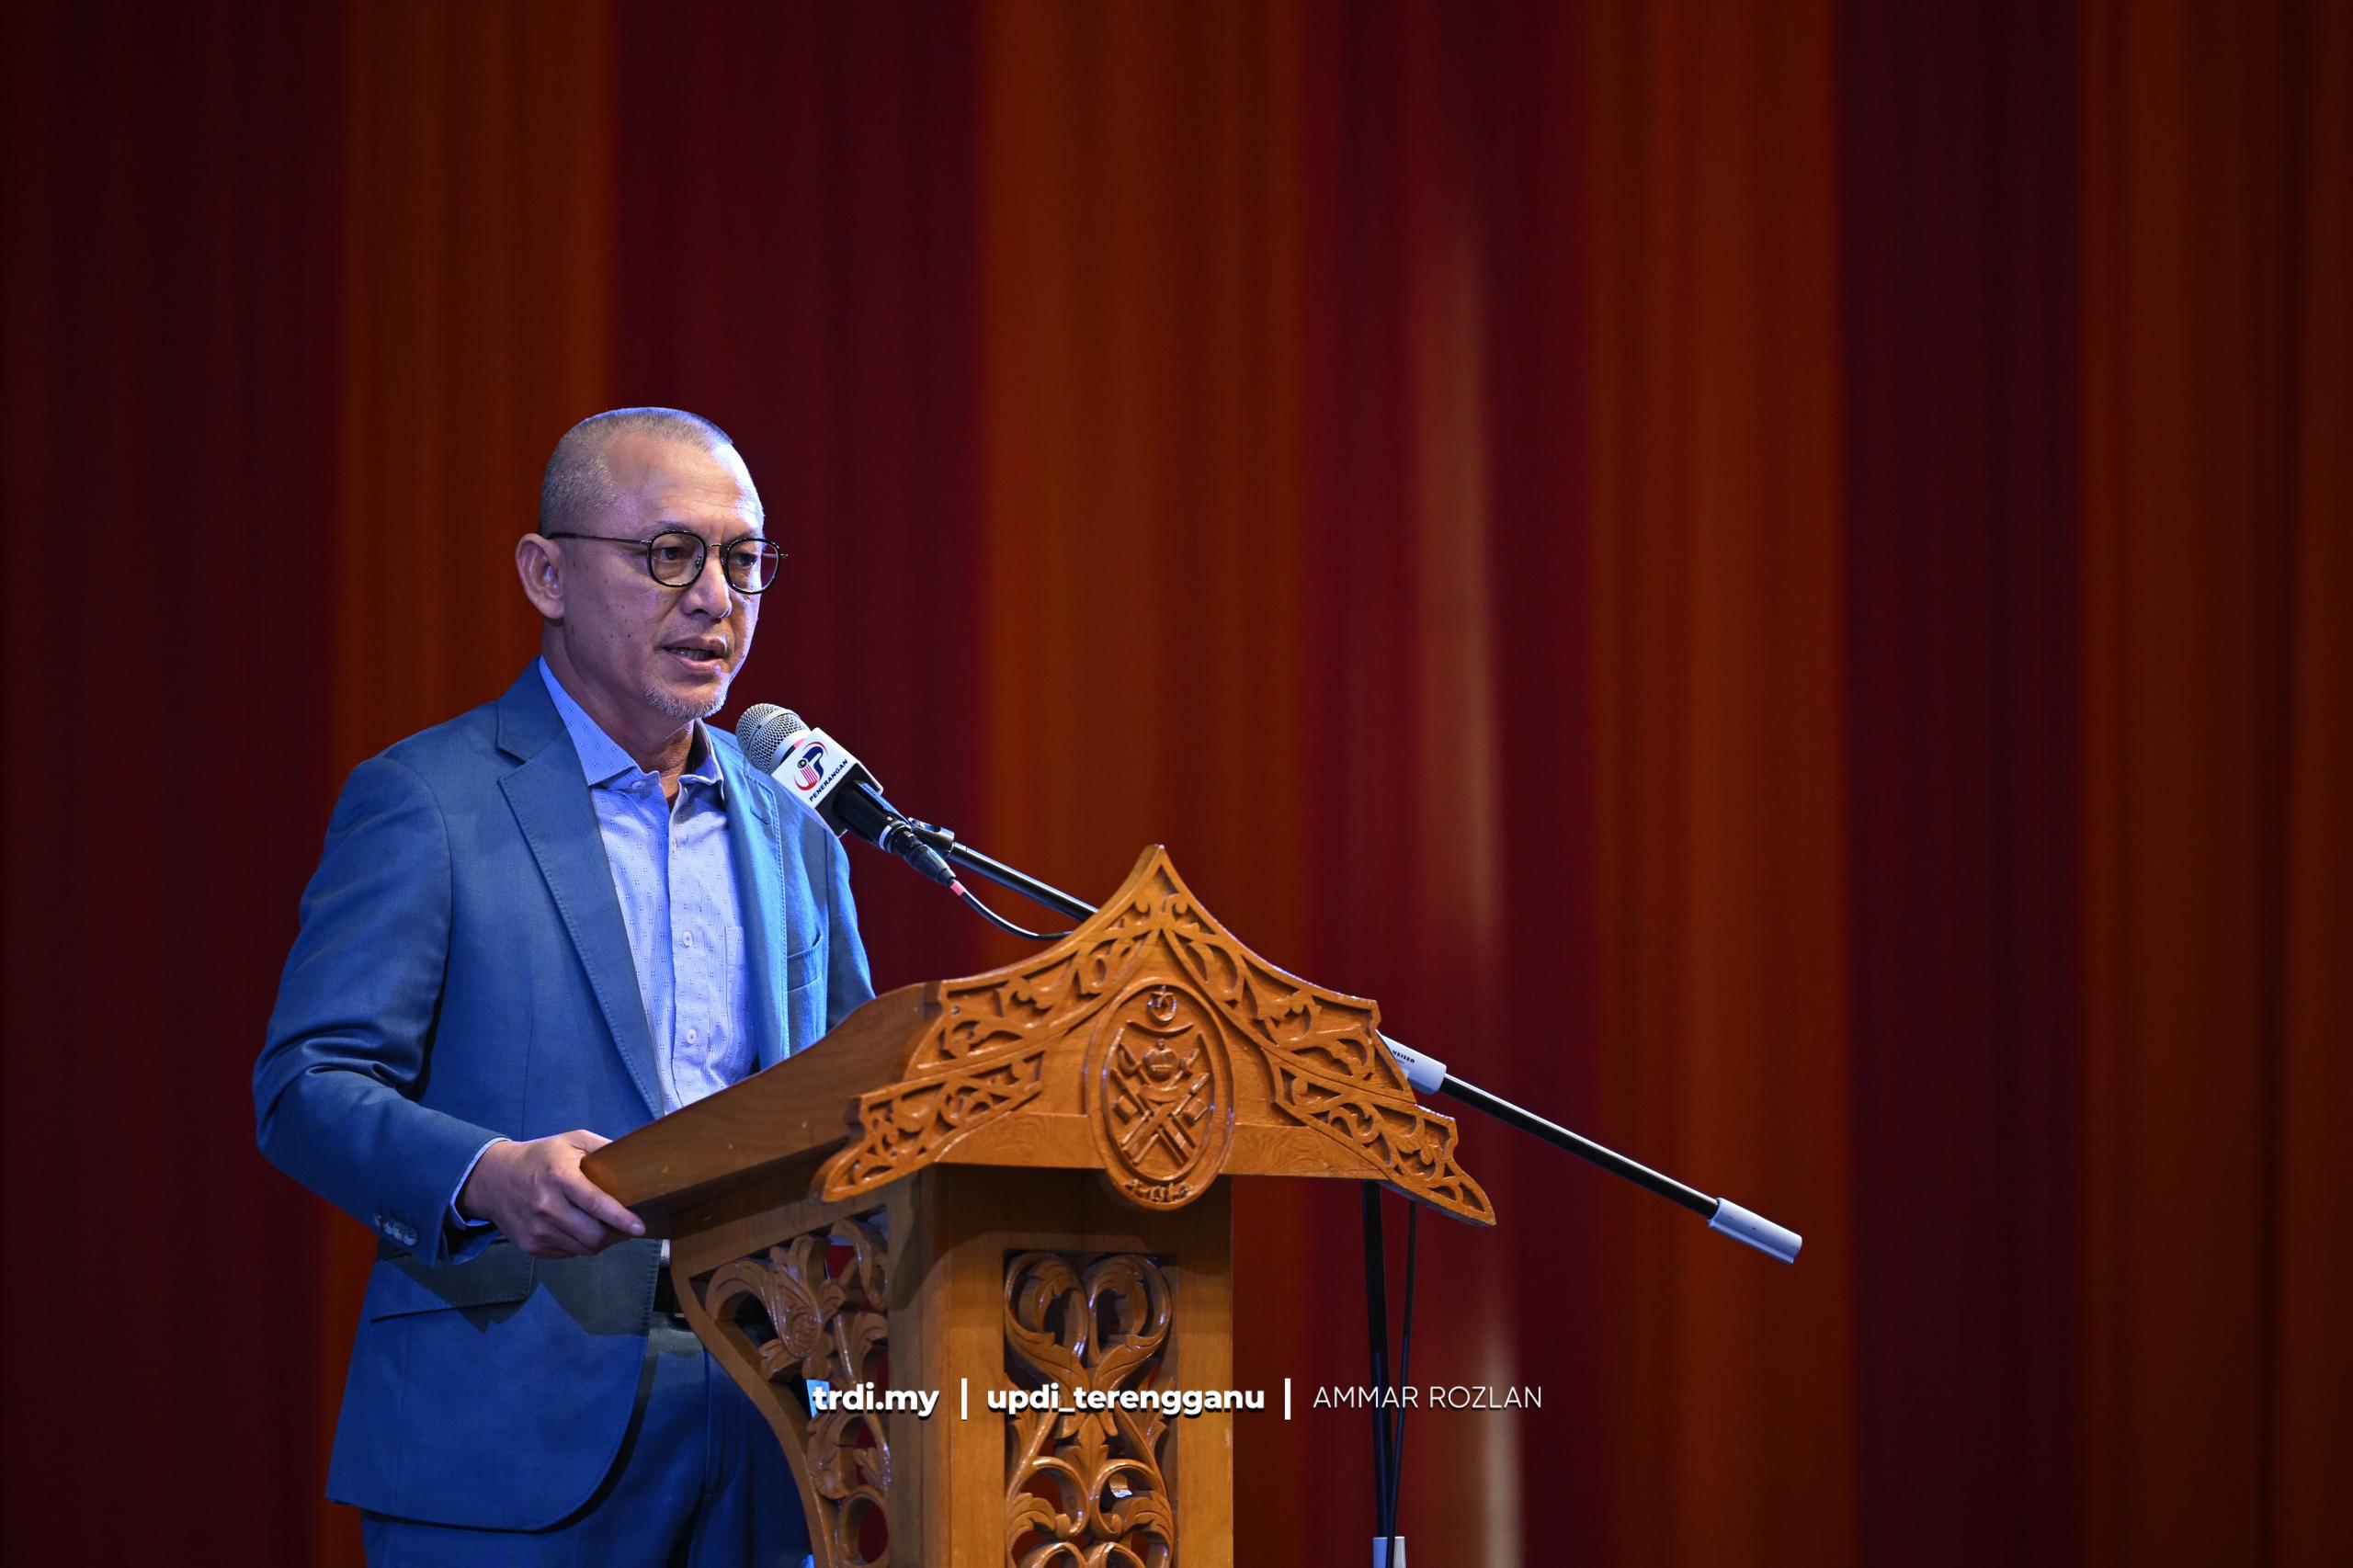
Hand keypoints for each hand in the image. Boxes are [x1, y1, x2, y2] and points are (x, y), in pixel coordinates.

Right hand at [458, 1130, 645, 1258]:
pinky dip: (579, 1246)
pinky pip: (567, 1253)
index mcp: (560, 1178)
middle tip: (625, 1228)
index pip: (596, 1204)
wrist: (491, 1179)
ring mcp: (537, 1230)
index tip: (639, 1227)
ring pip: (583, 1249)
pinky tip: (580, 1230)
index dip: (621, 1219)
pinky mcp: (530, 1246)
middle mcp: (547, 1207)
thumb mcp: (570, 1140)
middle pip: (593, 1235)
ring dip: (599, 1242)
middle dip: (615, 1235)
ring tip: (605, 1229)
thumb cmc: (538, 1158)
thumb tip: (633, 1158)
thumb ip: (602, 1147)